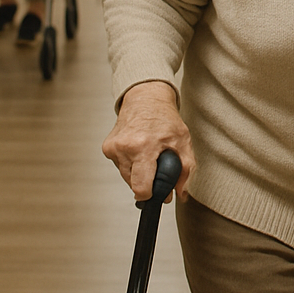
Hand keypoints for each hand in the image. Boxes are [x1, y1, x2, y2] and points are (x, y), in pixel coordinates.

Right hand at [102, 81, 195, 201]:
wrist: (146, 98)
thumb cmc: (165, 118)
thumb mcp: (183, 141)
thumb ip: (186, 169)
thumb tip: (180, 193)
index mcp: (144, 146)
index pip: (140, 187)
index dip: (151, 195)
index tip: (158, 192)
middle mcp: (125, 147)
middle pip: (133, 184)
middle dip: (147, 181)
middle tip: (157, 166)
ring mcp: (114, 147)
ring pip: (126, 176)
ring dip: (138, 172)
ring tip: (148, 155)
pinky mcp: (107, 147)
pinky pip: (120, 166)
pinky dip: (130, 163)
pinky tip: (138, 150)